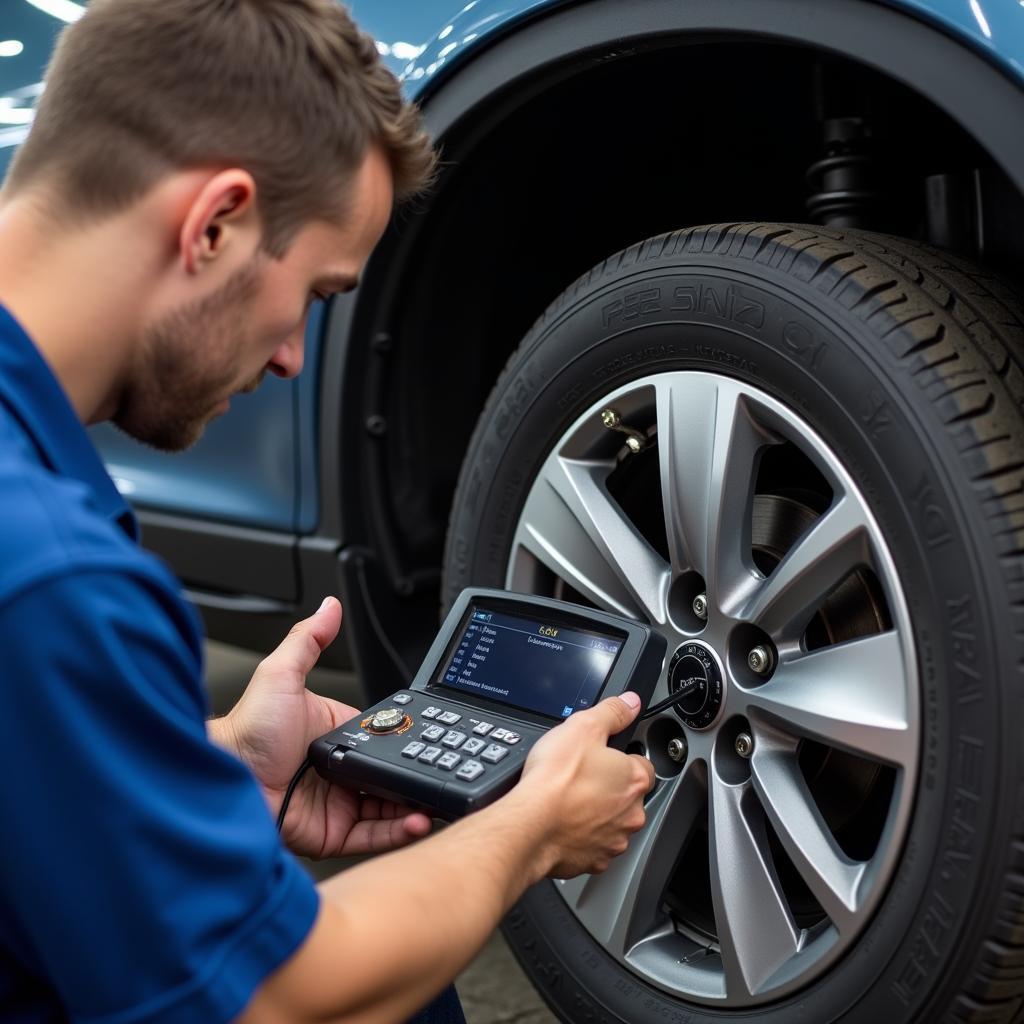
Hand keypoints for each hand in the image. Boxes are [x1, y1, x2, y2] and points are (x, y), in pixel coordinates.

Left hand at [211, 597, 432, 857]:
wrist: (221, 781)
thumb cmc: (243, 731)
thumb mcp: (281, 674)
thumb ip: (308, 640)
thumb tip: (329, 607)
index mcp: (335, 735)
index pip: (384, 739)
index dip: (410, 741)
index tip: (435, 741)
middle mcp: (339, 771)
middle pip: (391, 774)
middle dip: (419, 776)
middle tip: (444, 773)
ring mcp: (337, 803)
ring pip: (390, 807)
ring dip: (416, 805)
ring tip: (437, 800)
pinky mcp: (333, 834)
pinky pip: (374, 835)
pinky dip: (399, 831)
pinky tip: (416, 820)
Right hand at [513, 693, 654, 878]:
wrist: (529, 825)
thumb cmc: (555, 781)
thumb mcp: (583, 727)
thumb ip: (612, 712)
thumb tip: (630, 702)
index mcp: (634, 779)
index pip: (642, 763)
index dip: (620, 757)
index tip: (602, 757)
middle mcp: (631, 813)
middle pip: (627, 795)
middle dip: (608, 787)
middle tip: (580, 777)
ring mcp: (614, 840)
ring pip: (611, 822)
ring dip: (596, 813)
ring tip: (569, 800)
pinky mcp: (594, 861)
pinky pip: (593, 846)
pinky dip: (581, 836)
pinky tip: (563, 822)